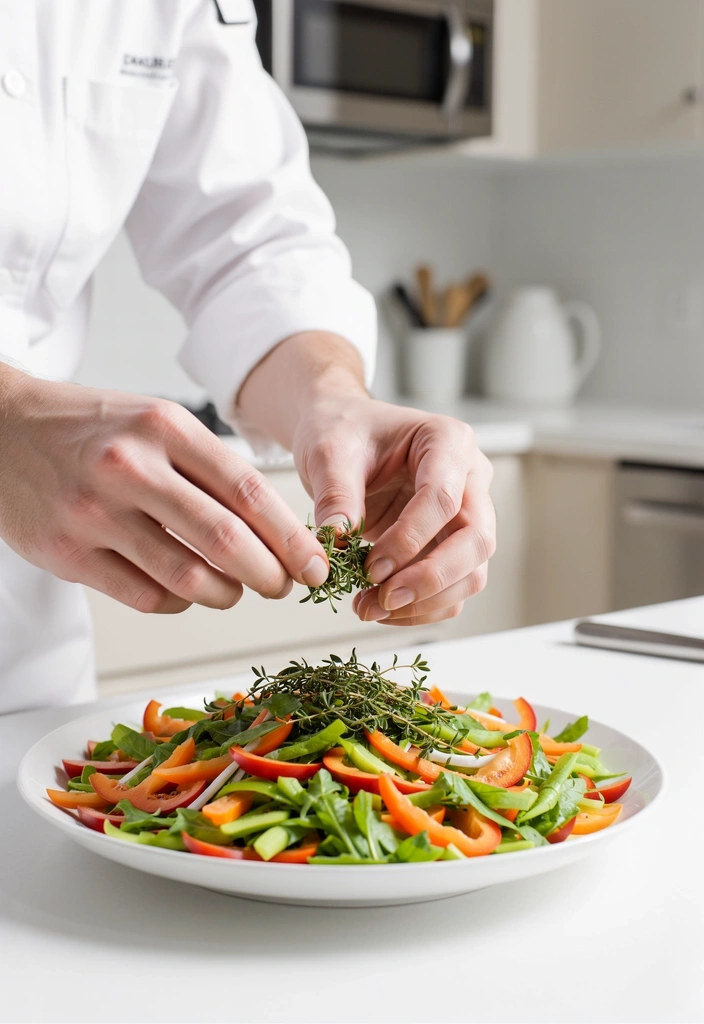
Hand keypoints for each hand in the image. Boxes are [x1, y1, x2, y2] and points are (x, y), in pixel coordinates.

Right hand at [0, 367, 329, 612]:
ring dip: (227, 594)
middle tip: (287, 585)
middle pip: (226, 539)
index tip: (317, 564)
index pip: (248, 491)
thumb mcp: (155, 420)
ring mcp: (95, 513)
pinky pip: (145, 597)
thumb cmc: (90, 428)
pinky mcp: (68, 553)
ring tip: (236, 589)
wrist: (0, 430)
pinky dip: (179, 603)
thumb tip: (274, 526)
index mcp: (164, 426)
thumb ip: (209, 467)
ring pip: (187, 578)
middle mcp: (131, 467)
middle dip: (271, 574)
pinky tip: (185, 591)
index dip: (292, 537)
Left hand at [292, 395, 495, 625]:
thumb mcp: (329, 452)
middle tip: (383, 599)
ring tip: (371, 608)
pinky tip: (381, 609)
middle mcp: (469, 478)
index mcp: (448, 441)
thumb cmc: (343, 430)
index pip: (444, 498)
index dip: (410, 539)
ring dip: (426, 601)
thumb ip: (336, 494)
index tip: (371, 566)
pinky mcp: (450, 544)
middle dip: (431, 578)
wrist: (342, 436)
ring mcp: (466, 514)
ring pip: (472, 572)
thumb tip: (338, 542)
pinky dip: (422, 608)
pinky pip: (452, 588)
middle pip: (476, 540)